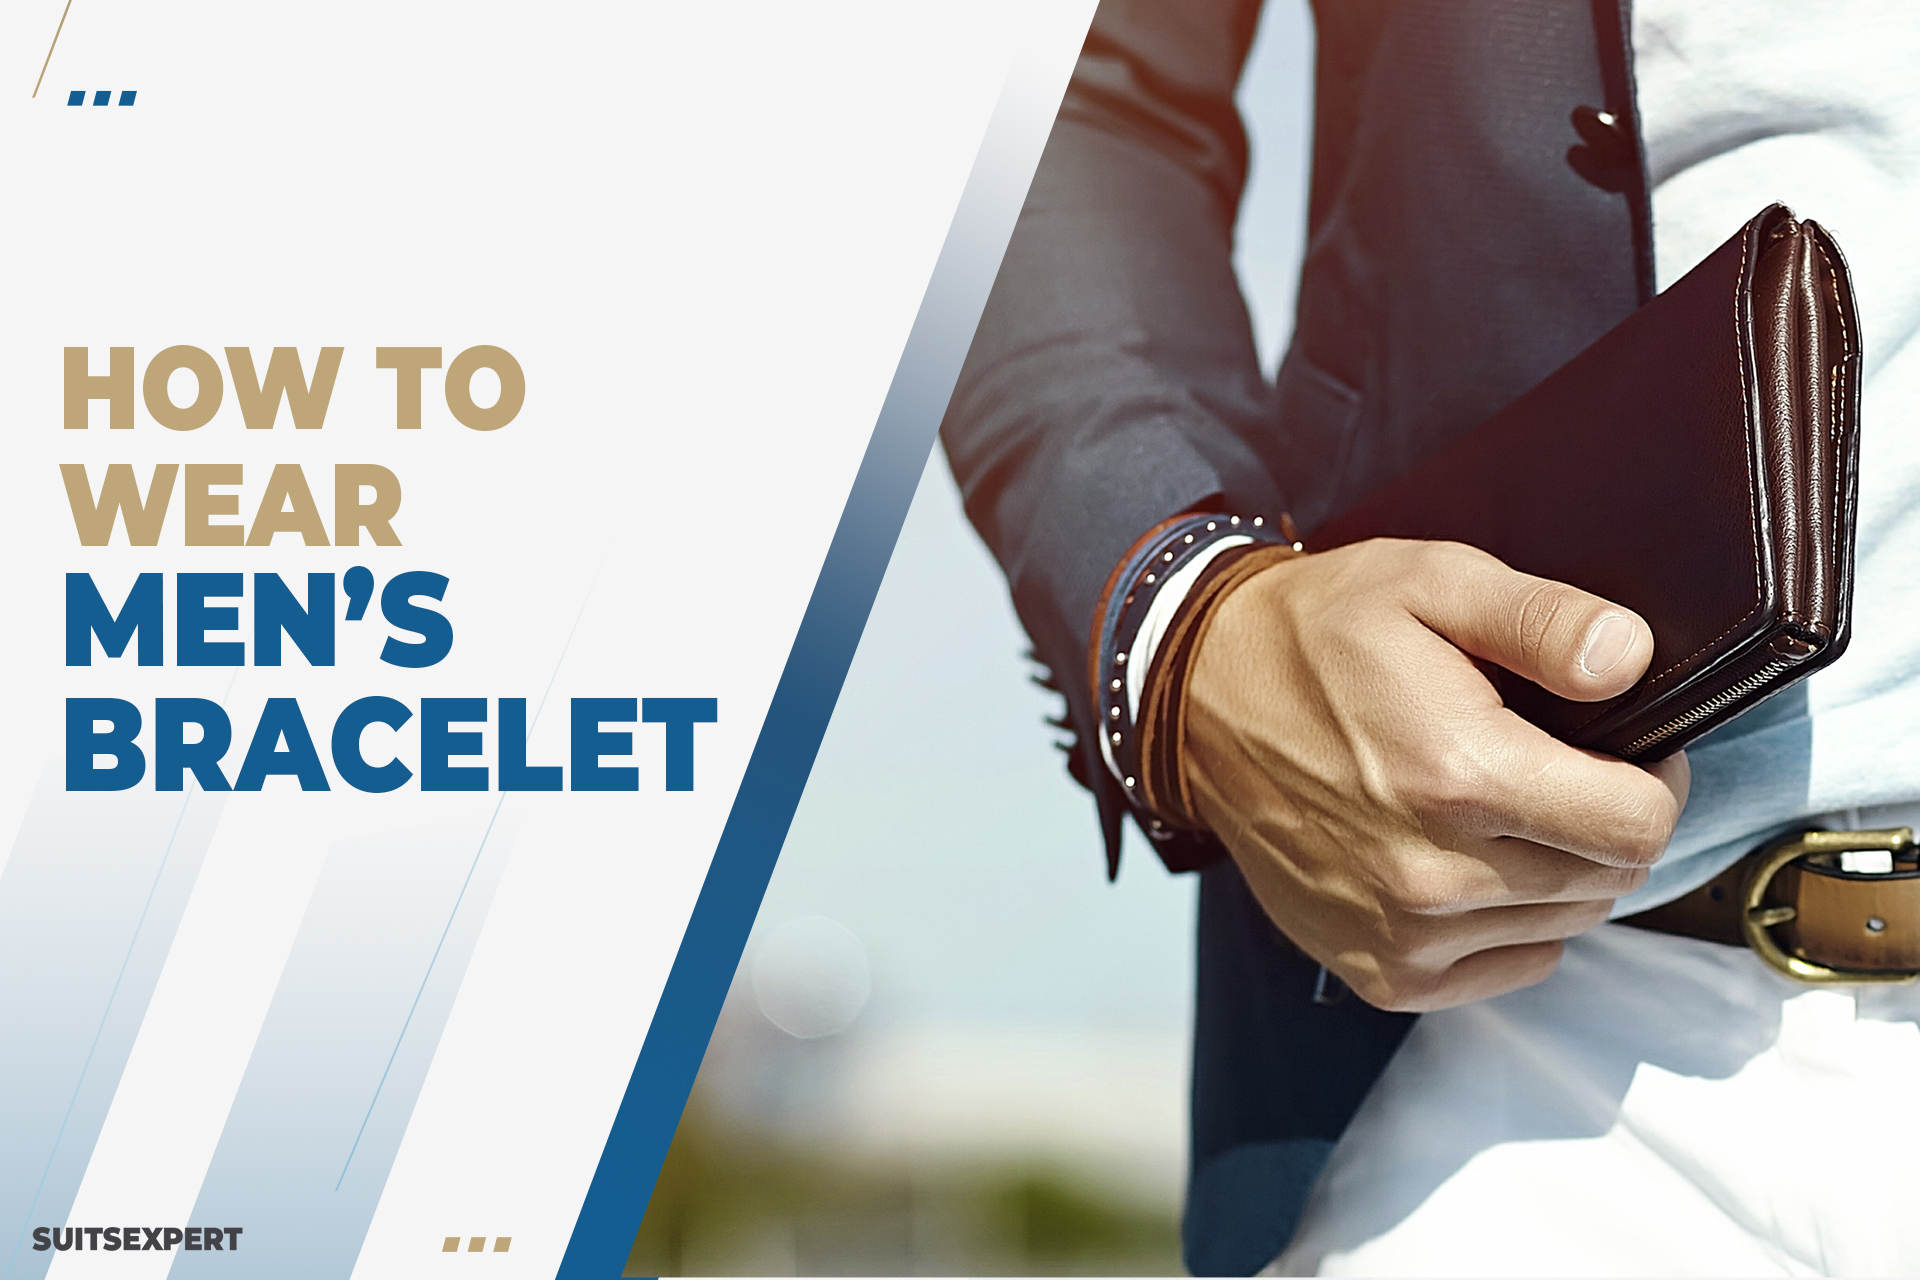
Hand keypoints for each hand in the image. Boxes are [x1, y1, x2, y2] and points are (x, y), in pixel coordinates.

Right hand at [1184, 538, 1689, 1011]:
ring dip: (1556, 871)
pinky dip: (1513, 924)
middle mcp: (1433, 875)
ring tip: (1500, 808)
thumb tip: (1632, 658)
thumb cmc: (1318, 634)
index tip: (1625, 750)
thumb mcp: (1430, 582)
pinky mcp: (1378, 970)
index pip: (1638, 827)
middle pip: (1608, 880)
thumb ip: (1540, 619)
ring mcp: (1402, 934)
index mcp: (1459, 775)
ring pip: (1564, 926)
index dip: (1655, 781)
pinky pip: (1509, 967)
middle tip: (1554, 766)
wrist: (1197, 698)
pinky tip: (1469, 862)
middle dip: (1603, 821)